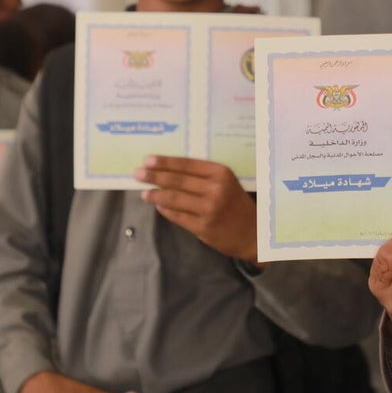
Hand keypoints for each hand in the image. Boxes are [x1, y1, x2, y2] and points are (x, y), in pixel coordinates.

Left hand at [134, 155, 257, 262]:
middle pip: (177, 181)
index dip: (165, 162)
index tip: (148, 160)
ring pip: (174, 199)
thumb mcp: (227, 183)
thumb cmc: (238, 204)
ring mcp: (208, 209)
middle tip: (137, 173)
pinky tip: (158, 206)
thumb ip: (205, 176)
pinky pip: (177, 216)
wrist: (254, 232)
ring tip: (144, 192)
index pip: (187, 164)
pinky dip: (165, 210)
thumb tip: (170, 170)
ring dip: (156, 194)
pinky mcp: (203, 227)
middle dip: (154, 176)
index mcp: (221, 173)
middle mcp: (215, 189)